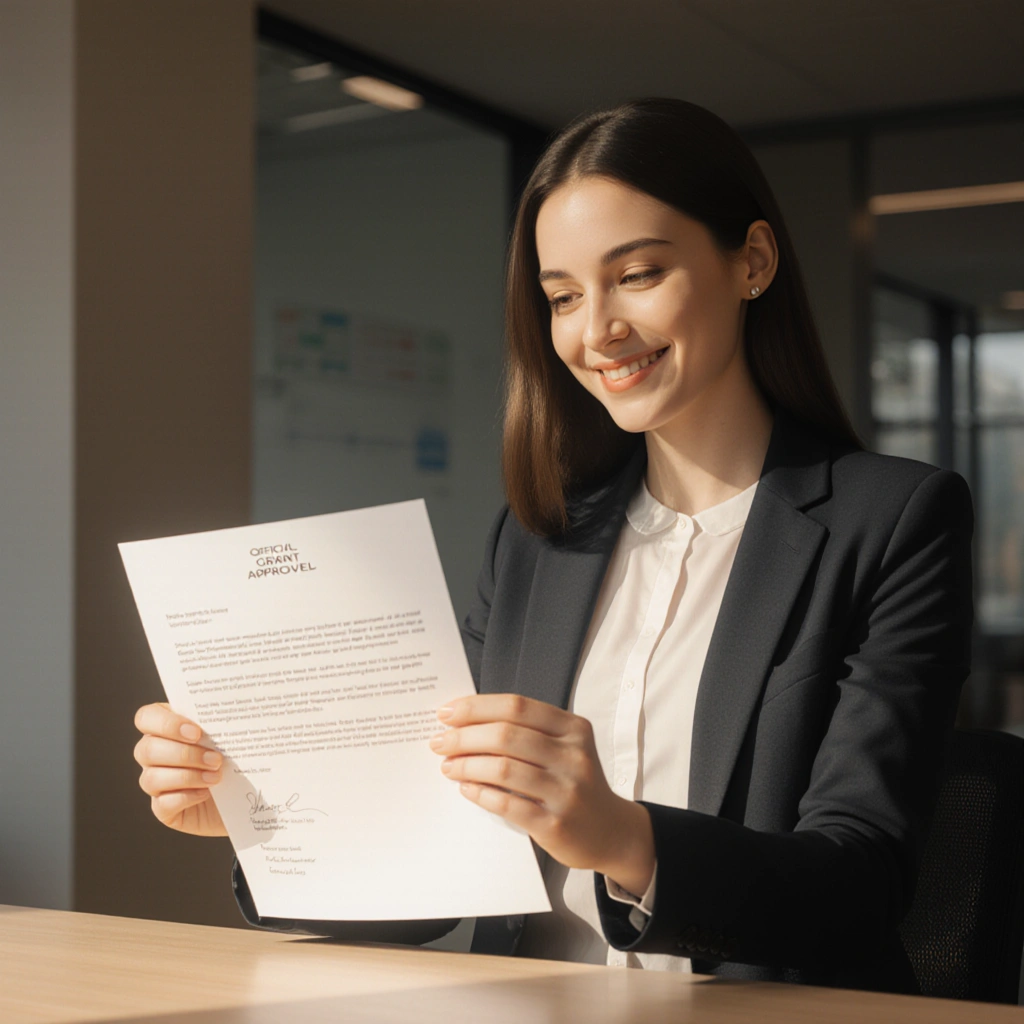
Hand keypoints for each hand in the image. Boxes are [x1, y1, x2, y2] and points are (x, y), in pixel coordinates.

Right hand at [133, 702, 227, 835]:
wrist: (243, 794)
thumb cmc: (235, 757)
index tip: (196, 732)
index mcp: (165, 728)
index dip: (166, 724)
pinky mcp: (163, 809)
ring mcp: (155, 783)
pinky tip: (206, 793)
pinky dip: (186, 797)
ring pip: (151, 778)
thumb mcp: (231, 736)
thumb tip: (238, 708)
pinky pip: (163, 804)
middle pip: (146, 749)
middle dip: (184, 754)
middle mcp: (153, 755)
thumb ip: (222, 722)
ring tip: (216, 776)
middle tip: (216, 758)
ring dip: (187, 776)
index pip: (146, 717)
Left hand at [430, 694, 654, 894]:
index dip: (477, 707)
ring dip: (466, 765)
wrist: (609, 831)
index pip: (517, 706)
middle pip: (506, 735)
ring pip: (503, 768)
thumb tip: (466, 723)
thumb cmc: (574, 783)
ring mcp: (566, 791)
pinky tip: (466, 789)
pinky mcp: (555, 823)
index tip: (447, 713)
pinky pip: (507, 804)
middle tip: (440, 742)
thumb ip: (526, 732)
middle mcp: (573, 756)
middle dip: (464, 736)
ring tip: (448, 766)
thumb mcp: (564, 747)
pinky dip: (480, 794)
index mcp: (573, 729)